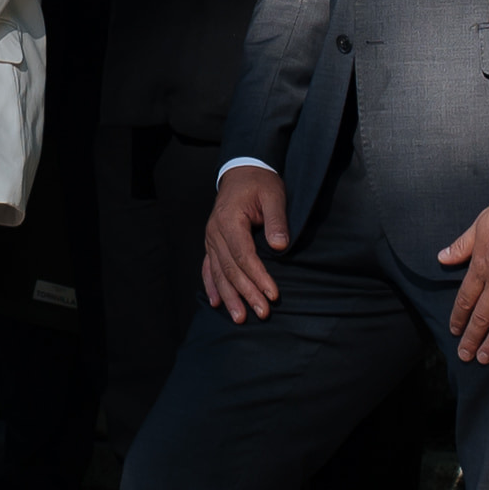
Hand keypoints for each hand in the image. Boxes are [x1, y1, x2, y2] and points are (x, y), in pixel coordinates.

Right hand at [202, 166, 290, 320]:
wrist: (242, 171)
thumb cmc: (260, 183)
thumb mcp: (273, 195)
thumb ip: (276, 220)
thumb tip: (280, 246)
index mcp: (229, 220)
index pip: (243, 256)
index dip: (258, 277)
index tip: (272, 295)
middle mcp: (215, 232)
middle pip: (230, 269)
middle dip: (246, 293)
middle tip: (262, 313)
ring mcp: (211, 238)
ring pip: (218, 273)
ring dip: (229, 297)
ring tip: (240, 318)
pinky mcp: (212, 242)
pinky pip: (208, 267)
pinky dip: (212, 286)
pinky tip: (216, 302)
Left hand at [433, 203, 488, 360]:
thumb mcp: (479, 225)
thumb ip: (461, 246)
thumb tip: (441, 258)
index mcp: (481, 267)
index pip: (465, 300)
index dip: (458, 318)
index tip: (454, 332)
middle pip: (482, 317)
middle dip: (471, 338)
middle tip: (465, 356)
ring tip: (484, 358)